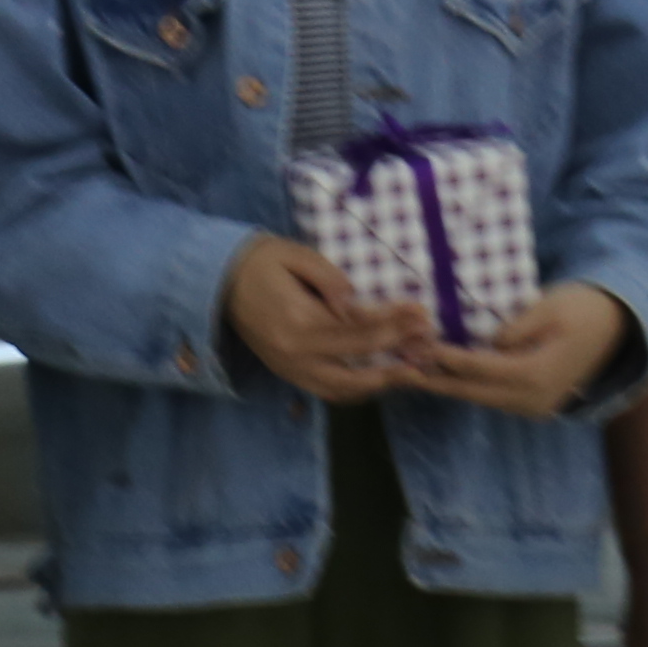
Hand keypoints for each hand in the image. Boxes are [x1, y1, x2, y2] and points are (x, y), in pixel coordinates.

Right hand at [220, 231, 431, 403]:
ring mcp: (289, 369)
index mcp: (298, 321)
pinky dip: (356, 389)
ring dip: (380, 383)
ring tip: (412, 371)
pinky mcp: (287, 374)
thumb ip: (329, 279)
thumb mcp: (297, 255)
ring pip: (343, 388)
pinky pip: (327, 391)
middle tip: (428, 345)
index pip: (358, 330)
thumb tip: (356, 303)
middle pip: (357, 364)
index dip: (395, 323)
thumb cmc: (262, 261)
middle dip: (397, 355)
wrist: (219, 280)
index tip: (422, 314)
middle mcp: (294, 353)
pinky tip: (379, 378)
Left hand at [410, 284, 632, 421]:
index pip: (481, 368)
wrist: (619, 324)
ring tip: (415, 371)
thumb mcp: (548, 307)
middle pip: (475, 392)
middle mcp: (536, 399)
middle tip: (403, 369)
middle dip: (438, 380)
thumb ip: (515, 328)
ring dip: (450, 384)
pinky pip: (495, 396)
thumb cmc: (583, 307)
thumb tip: (486, 342)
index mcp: (538, 375)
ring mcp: (537, 405)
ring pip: (482, 398)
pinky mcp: (535, 402)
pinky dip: (469, 385)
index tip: (419, 347)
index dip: (448, 358)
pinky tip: (446, 373)